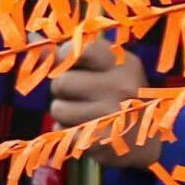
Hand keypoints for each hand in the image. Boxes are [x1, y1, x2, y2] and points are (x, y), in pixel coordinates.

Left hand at [47, 38, 160, 167]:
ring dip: (64, 114)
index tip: (69, 65)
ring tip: (86, 115)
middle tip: (83, 97)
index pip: (79, 49)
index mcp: (123, 63)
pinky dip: (67, 132)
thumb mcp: (109, 71)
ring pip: (58, 109)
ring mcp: (111, 116)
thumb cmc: (121, 99)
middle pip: (61, 82)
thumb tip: (36, 41)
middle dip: (63, 91)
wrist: (148, 143)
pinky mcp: (99, 141)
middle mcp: (120, 86)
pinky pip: (61, 131)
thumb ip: (75, 56)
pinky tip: (86, 132)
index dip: (65, 57)